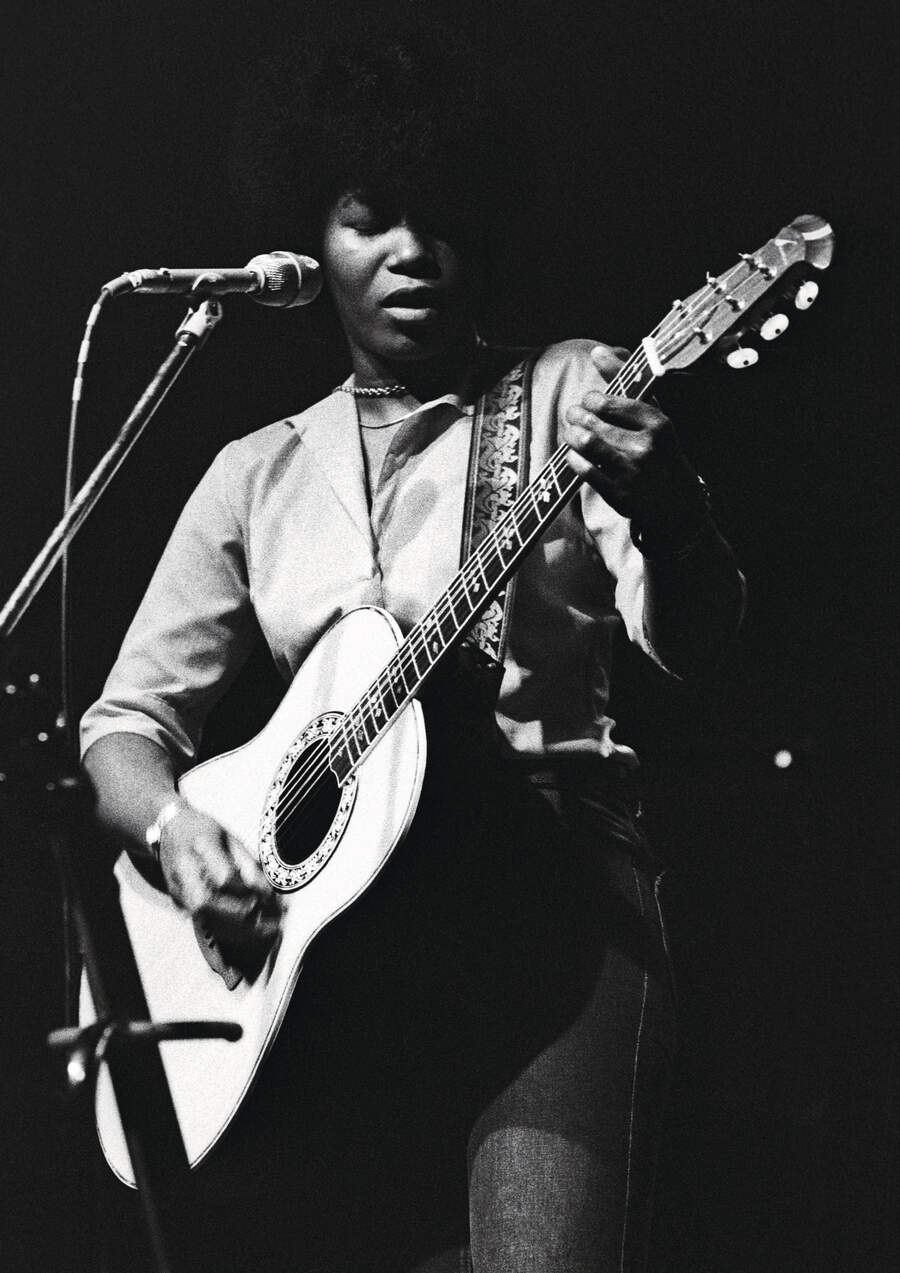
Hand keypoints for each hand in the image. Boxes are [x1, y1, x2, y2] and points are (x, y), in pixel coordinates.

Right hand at [156, 800, 280, 951]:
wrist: (170, 831)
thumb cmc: (203, 830)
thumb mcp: (230, 837)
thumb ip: (248, 864)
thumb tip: (266, 891)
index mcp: (201, 846)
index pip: (224, 877)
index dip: (249, 890)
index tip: (270, 896)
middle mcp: (184, 870)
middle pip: (208, 903)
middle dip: (241, 915)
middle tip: (269, 918)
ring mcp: (178, 889)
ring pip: (205, 918)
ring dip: (237, 929)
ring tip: (265, 929)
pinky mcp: (179, 902)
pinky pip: (204, 922)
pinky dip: (228, 930)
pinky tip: (248, 931)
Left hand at [563, 344, 707, 542]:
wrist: (678, 503)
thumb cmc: (661, 450)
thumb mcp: (654, 416)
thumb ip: (628, 382)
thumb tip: (598, 351)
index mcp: (658, 423)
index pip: (608, 402)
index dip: (590, 399)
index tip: (590, 401)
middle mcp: (646, 446)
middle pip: (592, 421)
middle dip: (575, 415)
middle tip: (573, 415)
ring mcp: (632, 472)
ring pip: (586, 443)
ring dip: (571, 435)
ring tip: (572, 433)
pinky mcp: (619, 494)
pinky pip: (583, 469)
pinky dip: (573, 458)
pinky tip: (574, 455)